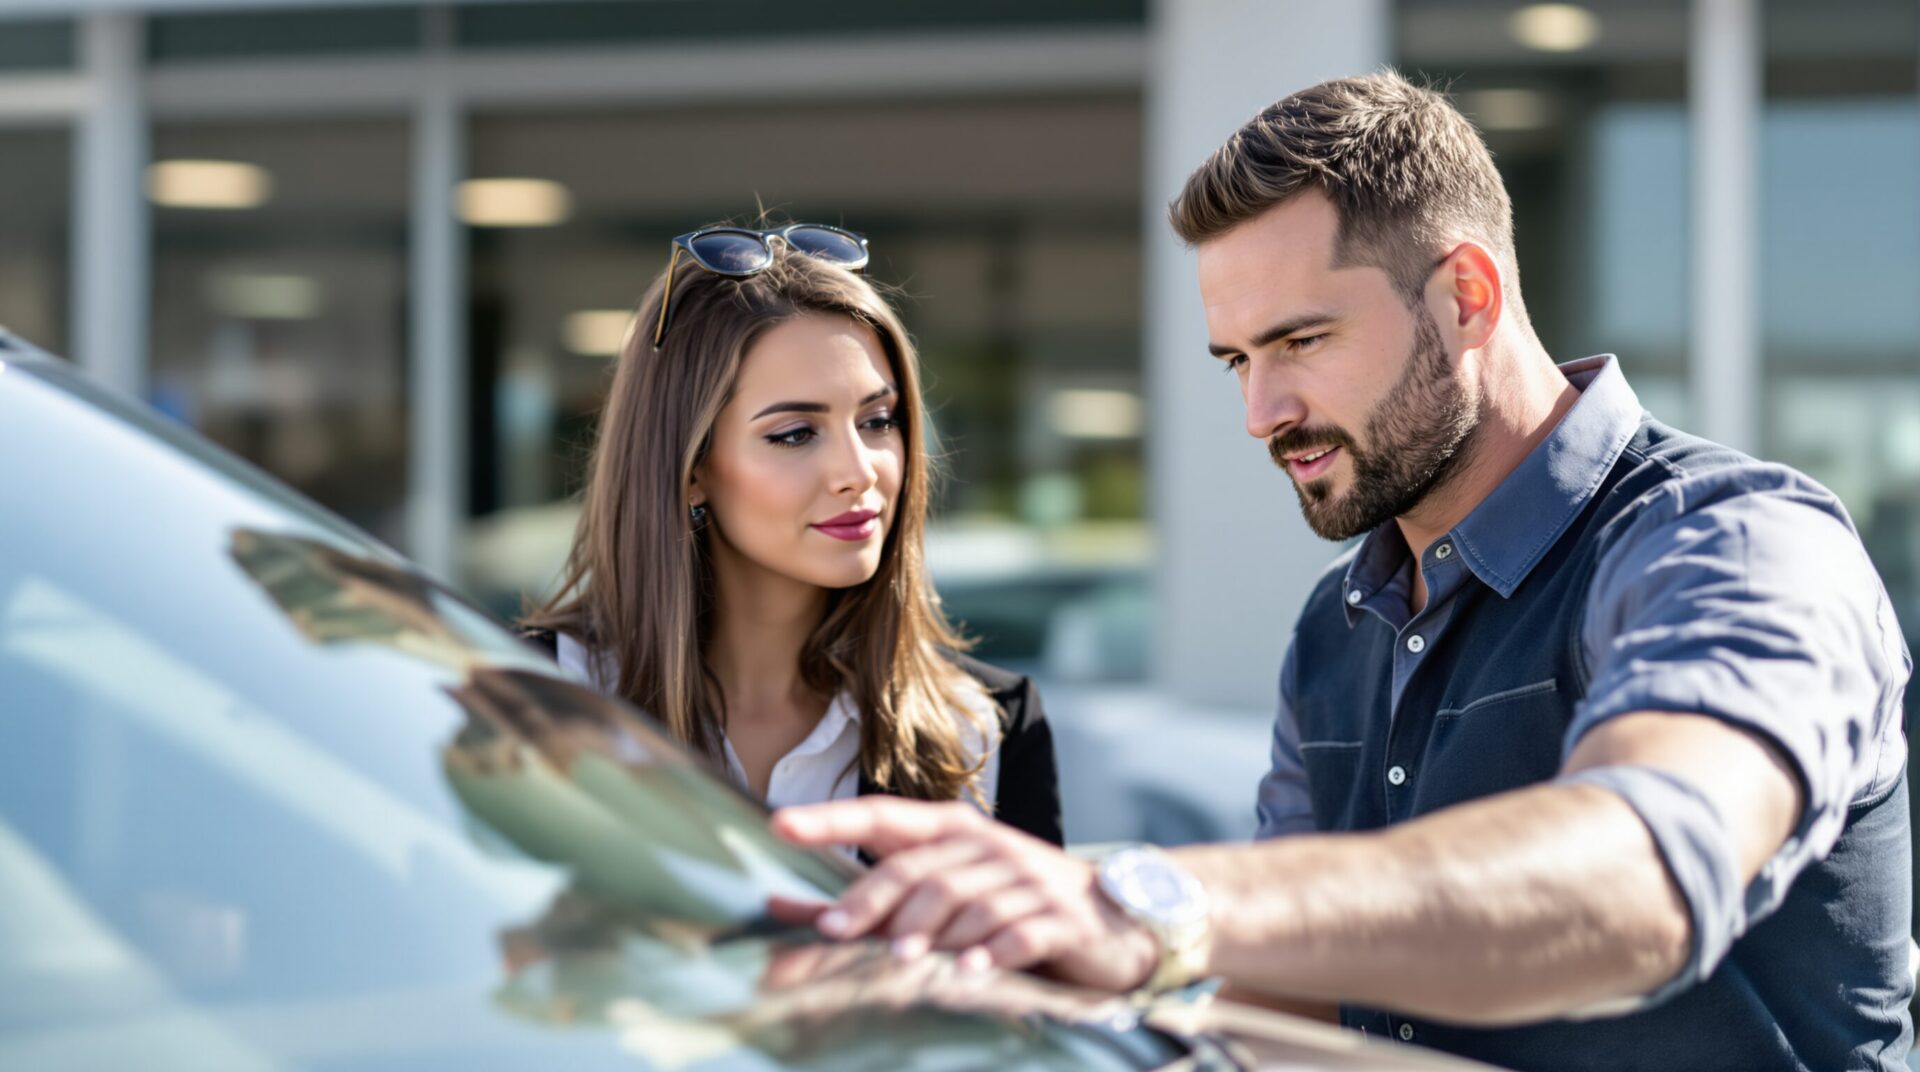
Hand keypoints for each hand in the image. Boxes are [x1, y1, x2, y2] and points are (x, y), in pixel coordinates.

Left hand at [769, 798, 1159, 991]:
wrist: (1118, 915)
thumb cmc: (1012, 902)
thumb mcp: (943, 891)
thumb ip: (864, 901)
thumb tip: (775, 906)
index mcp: (954, 831)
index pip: (884, 815)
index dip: (833, 818)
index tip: (781, 825)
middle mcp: (989, 846)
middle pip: (920, 869)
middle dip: (874, 899)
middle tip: (835, 930)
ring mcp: (1029, 880)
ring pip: (968, 900)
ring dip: (930, 931)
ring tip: (898, 958)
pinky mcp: (1063, 919)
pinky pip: (1022, 932)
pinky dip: (992, 952)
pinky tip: (968, 973)